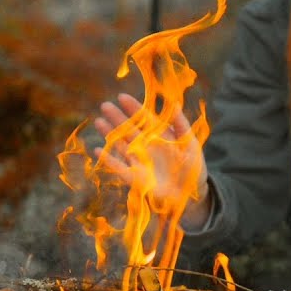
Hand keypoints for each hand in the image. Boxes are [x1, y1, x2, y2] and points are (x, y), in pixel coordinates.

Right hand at [93, 93, 211, 229]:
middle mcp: (147, 146)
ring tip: (98, 122)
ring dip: (110, 134)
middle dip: (117, 118)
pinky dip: (109, 161)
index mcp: (159, 135)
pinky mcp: (136, 178)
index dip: (133, 107)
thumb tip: (174, 102)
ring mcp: (140, 161)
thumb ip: (180, 124)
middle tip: (105, 106)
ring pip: (121, 145)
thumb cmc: (193, 167)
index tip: (121, 97)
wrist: (192, 194)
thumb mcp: (189, 143)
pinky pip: (120, 168)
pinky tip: (98, 151)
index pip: (144, 118)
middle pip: (129, 129)